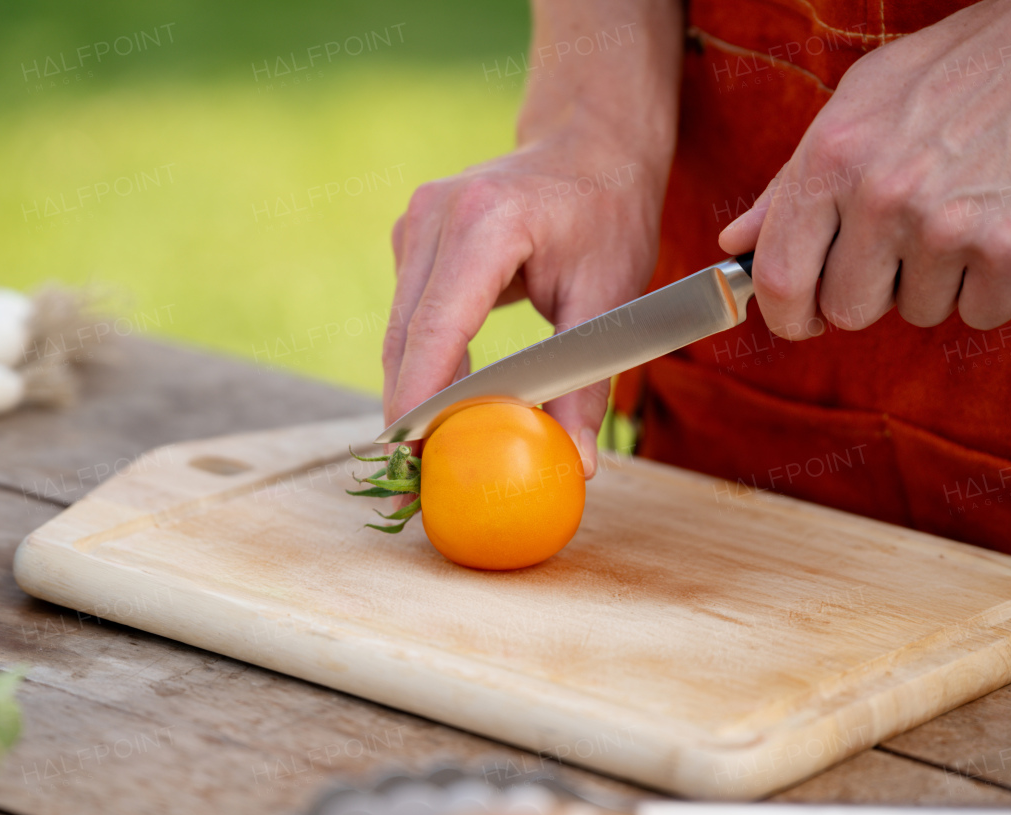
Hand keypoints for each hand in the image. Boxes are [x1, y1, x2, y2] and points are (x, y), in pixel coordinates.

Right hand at [383, 0, 682, 476]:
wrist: (588, 145)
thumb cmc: (609, 215)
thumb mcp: (611, 299)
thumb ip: (588, 383)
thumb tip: (576, 464)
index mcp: (487, 223)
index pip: (436, 327)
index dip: (421, 397)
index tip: (415, 456)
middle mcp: (435, 216)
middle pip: (406, 336)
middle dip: (411, 408)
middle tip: (424, 474)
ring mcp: (415, 222)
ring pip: (399, 330)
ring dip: (414, 387)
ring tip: (434, 448)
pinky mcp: (412, 237)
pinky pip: (407, 315)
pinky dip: (422, 359)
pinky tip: (446, 399)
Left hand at [719, 0, 1010, 337]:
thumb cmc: (957, 72)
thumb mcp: (858, 105)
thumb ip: (789, 184)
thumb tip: (736, 246)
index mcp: (833, 157)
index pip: (779, 276)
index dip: (785, 314)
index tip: (801, 319)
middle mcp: (882, 195)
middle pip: (849, 310)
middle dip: (873, 290)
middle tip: (906, 241)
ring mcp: (947, 226)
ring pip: (917, 313)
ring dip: (939, 281)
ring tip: (964, 212)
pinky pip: (981, 314)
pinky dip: (996, 286)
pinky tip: (1003, 226)